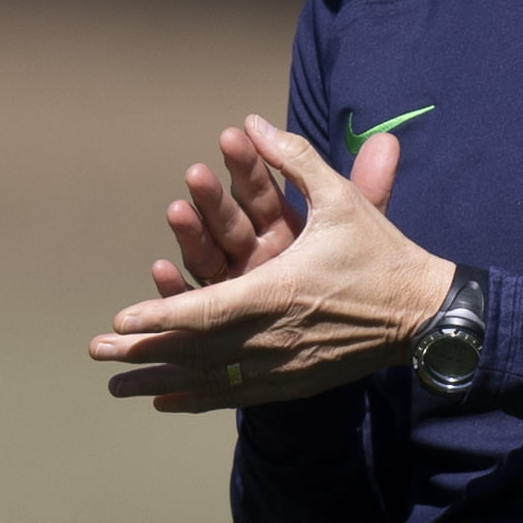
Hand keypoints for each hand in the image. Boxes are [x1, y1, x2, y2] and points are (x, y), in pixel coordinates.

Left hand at [92, 115, 453, 411]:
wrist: (424, 315)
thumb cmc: (381, 254)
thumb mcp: (342, 200)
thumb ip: (295, 160)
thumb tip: (255, 122)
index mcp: (279, 290)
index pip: (207, 309)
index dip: (161, 315)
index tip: (121, 320)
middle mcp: (274, 336)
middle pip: (196, 350)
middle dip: (144, 352)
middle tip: (98, 353)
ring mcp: (284, 366)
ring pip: (211, 379)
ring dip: (161, 380)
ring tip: (118, 387)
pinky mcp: (296, 383)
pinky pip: (238, 395)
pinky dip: (200, 399)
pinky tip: (168, 400)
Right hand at [152, 123, 393, 298]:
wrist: (375, 331)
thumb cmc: (364, 272)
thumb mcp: (360, 231)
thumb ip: (370, 184)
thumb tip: (388, 139)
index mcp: (284, 226)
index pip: (260, 189)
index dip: (247, 164)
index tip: (233, 136)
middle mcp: (258, 253)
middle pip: (229, 221)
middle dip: (211, 197)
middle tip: (196, 173)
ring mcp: (242, 286)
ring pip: (209, 255)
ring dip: (191, 234)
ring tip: (177, 211)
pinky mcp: (229, 319)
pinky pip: (201, 302)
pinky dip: (179, 286)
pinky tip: (163, 269)